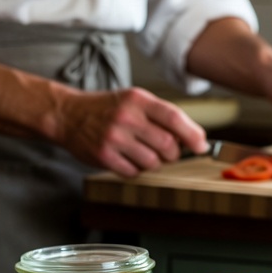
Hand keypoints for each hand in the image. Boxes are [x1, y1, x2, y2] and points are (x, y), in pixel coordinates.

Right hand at [54, 86, 208, 177]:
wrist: (69, 115)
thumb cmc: (109, 108)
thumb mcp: (136, 101)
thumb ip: (164, 115)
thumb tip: (196, 138)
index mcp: (138, 100)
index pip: (173, 118)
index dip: (192, 135)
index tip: (202, 146)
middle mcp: (126, 117)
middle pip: (167, 145)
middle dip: (174, 153)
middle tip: (167, 151)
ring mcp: (113, 137)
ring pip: (153, 162)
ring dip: (155, 162)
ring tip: (143, 152)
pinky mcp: (103, 156)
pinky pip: (134, 172)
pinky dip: (137, 169)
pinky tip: (128, 158)